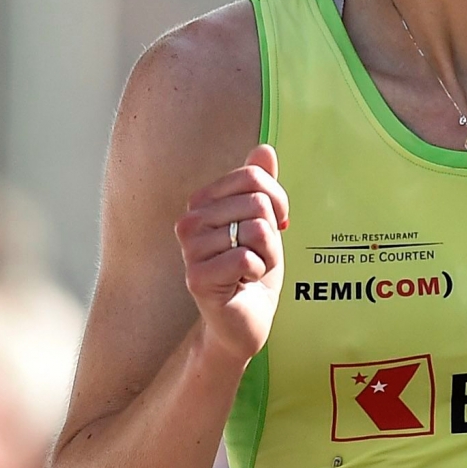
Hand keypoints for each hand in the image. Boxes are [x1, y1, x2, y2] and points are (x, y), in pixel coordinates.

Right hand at [174, 144, 287, 363]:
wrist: (247, 318)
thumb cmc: (253, 268)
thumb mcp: (264, 222)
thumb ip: (262, 185)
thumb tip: (264, 148)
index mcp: (202, 203)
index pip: (253, 177)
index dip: (277, 200)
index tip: (274, 225)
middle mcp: (189, 222)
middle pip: (257, 202)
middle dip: (272, 233)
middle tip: (258, 255)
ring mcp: (190, 250)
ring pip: (256, 230)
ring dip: (266, 255)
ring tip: (250, 270)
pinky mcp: (197, 278)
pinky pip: (247, 257)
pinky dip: (258, 272)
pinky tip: (244, 283)